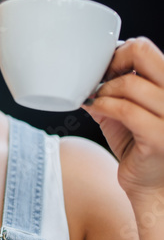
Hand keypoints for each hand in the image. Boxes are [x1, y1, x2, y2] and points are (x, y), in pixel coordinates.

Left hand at [81, 37, 163, 200]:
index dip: (118, 55)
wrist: (156, 190)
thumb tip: (84, 75)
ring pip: (129, 83)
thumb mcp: (125, 114)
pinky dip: (105, 106)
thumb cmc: (141, 150)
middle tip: (100, 81)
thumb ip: (112, 92)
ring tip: (97, 101)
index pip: (145, 49)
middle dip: (112, 63)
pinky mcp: (161, 137)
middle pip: (142, 51)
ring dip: (104, 91)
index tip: (104, 71)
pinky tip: (97, 111)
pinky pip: (125, 110)